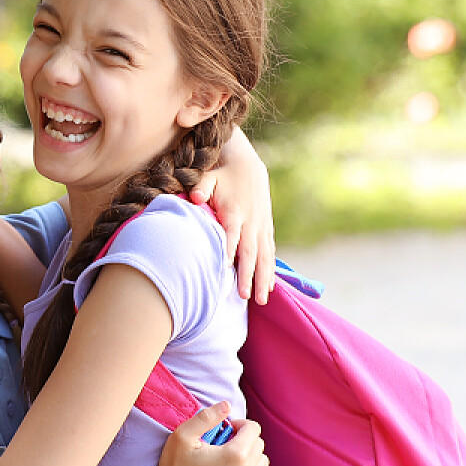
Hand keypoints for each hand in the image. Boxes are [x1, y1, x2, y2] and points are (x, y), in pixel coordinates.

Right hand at [147, 402, 272, 465]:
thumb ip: (207, 416)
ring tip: (232, 458)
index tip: (226, 429)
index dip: (240, 424)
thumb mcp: (183, 434)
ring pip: (263, 463)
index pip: (254, 429)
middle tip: (225, 442)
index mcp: (234, 454)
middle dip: (245, 439)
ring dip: (251, 456)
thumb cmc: (175, 465)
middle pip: (259, 445)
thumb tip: (227, 405)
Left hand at [189, 127, 275, 303]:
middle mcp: (251, 223)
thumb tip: (195, 197)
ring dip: (264, 279)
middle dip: (249, 275)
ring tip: (262, 300)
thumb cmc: (222, 176)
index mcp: (235, 212)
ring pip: (265, 257)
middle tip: (245, 297)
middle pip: (250, 253)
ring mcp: (261, 227)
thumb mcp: (209, 177)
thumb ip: (201, 188)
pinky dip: (271, 270)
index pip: (231, 236)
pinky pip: (270, 253)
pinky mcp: (266, 230)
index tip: (224, 272)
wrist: (247, 166)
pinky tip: (271, 288)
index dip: (228, 253)